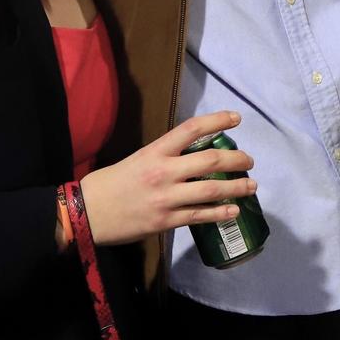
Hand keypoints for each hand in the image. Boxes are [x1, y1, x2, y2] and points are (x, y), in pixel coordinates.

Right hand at [73, 112, 258, 246]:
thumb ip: (164, 156)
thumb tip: (193, 154)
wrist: (88, 212)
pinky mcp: (166, 221)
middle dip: (236, 160)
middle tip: (249, 161)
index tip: (236, 118)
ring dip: (236, 187)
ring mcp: (166, 198)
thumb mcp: (137, 159)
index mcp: (155, 151)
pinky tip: (234, 210)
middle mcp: (163, 172)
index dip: (217, 121)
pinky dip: (220, 213)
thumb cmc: (111, 183)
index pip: (191, 129)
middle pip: (210, 161)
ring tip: (251, 186)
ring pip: (211, 190)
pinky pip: (200, 216)